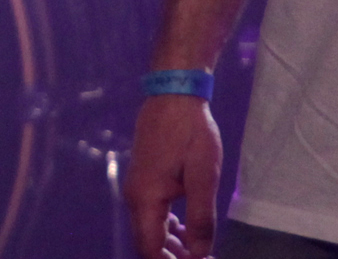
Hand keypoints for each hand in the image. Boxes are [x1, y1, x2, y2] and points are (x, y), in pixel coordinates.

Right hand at [125, 92, 224, 258]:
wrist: (174, 94)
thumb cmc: (190, 133)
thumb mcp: (203, 176)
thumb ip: (201, 218)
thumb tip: (199, 254)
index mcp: (145, 199)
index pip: (150, 249)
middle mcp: (135, 197)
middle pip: (147, 243)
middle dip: (172, 257)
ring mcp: (137, 187)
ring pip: (148, 230)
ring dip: (170, 246)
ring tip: (197, 250)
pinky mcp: (144, 179)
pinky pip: (150, 215)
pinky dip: (167, 228)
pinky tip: (184, 228)